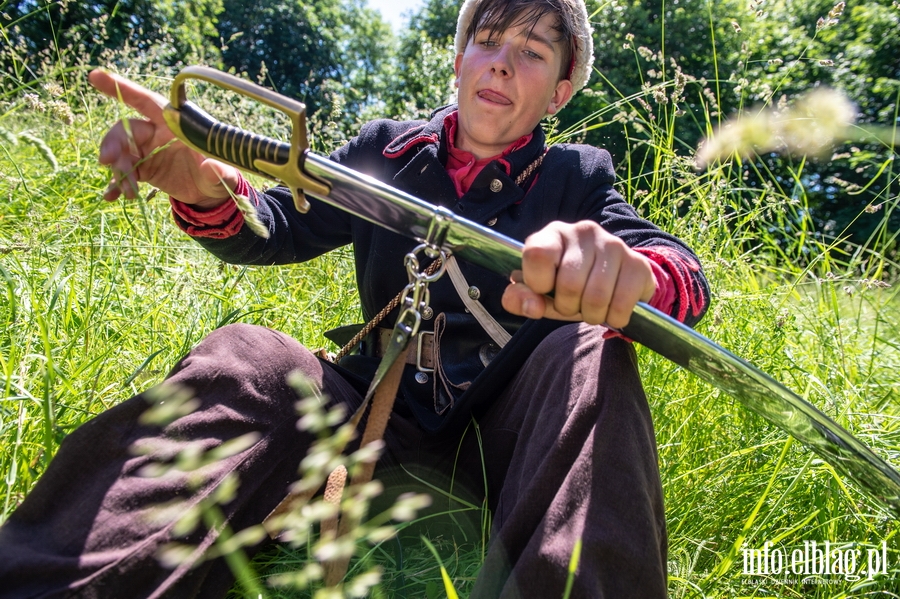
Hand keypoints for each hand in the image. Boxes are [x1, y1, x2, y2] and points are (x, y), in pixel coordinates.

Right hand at [89, 68, 239, 207]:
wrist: (211, 195)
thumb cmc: (221, 176)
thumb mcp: (225, 174)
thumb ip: (218, 170)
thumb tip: (212, 167)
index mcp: (175, 123)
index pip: (147, 101)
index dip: (122, 88)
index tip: (95, 77)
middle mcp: (157, 133)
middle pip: (126, 131)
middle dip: (112, 143)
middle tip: (107, 161)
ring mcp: (147, 152)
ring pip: (122, 154)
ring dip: (119, 171)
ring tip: (128, 192)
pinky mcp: (143, 169)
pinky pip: (124, 173)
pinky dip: (116, 185)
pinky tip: (111, 196)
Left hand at [501, 220, 656, 328]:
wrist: (613, 281)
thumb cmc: (566, 286)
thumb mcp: (538, 293)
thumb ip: (520, 299)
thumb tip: (531, 305)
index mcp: (553, 234)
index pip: (537, 255)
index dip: (537, 283)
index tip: (544, 289)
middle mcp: (584, 231)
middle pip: (569, 284)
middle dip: (567, 306)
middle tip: (572, 303)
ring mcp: (614, 244)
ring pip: (596, 297)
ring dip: (591, 315)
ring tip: (591, 307)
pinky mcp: (638, 263)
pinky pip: (622, 304)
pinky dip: (614, 317)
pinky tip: (612, 309)